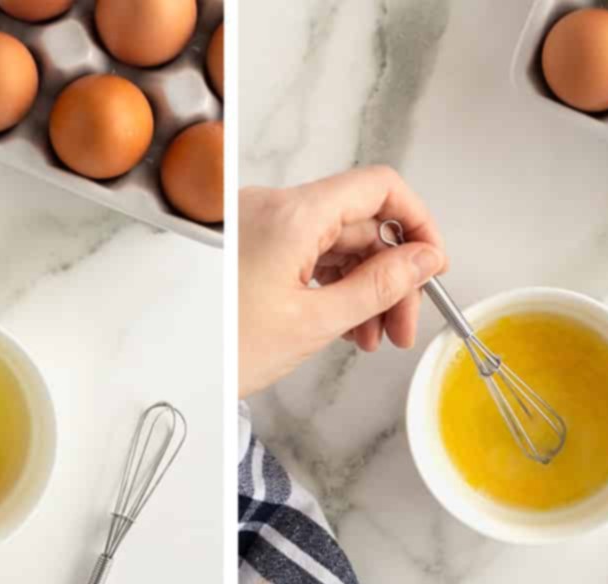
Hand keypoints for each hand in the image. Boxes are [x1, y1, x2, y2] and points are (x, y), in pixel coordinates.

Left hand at [238, 165, 447, 397]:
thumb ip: (378, 287)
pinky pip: (312, 258)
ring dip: (366, 289)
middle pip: (362, 223)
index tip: (432, 264)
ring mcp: (264, 228)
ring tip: (375, 338)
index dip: (416, 222)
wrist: (175, 370)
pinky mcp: (256, 250)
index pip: (380, 188)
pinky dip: (336, 289)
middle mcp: (276, 208)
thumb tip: (423, 259)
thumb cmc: (227, 348)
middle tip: (404, 324)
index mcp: (293, 215)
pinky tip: (349, 327)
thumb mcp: (315, 322)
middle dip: (392, 274)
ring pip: (340, 245)